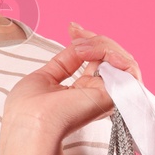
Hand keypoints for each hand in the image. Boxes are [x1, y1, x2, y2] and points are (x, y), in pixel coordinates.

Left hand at [2, 21, 142, 137]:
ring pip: (120, 59)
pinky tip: (93, 52)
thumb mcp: (44, 77)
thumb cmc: (28, 111)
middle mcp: (97, 94)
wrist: (31, 126)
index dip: (87, 41)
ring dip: (102, 45)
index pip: (94, 61)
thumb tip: (78, 44)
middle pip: (110, 57)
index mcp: (80, 92)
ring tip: (82, 47)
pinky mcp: (115, 96)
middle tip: (76, 34)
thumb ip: (65, 62)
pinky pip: (126, 66)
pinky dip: (112, 52)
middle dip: (95, 39)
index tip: (72, 28)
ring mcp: (107, 95)